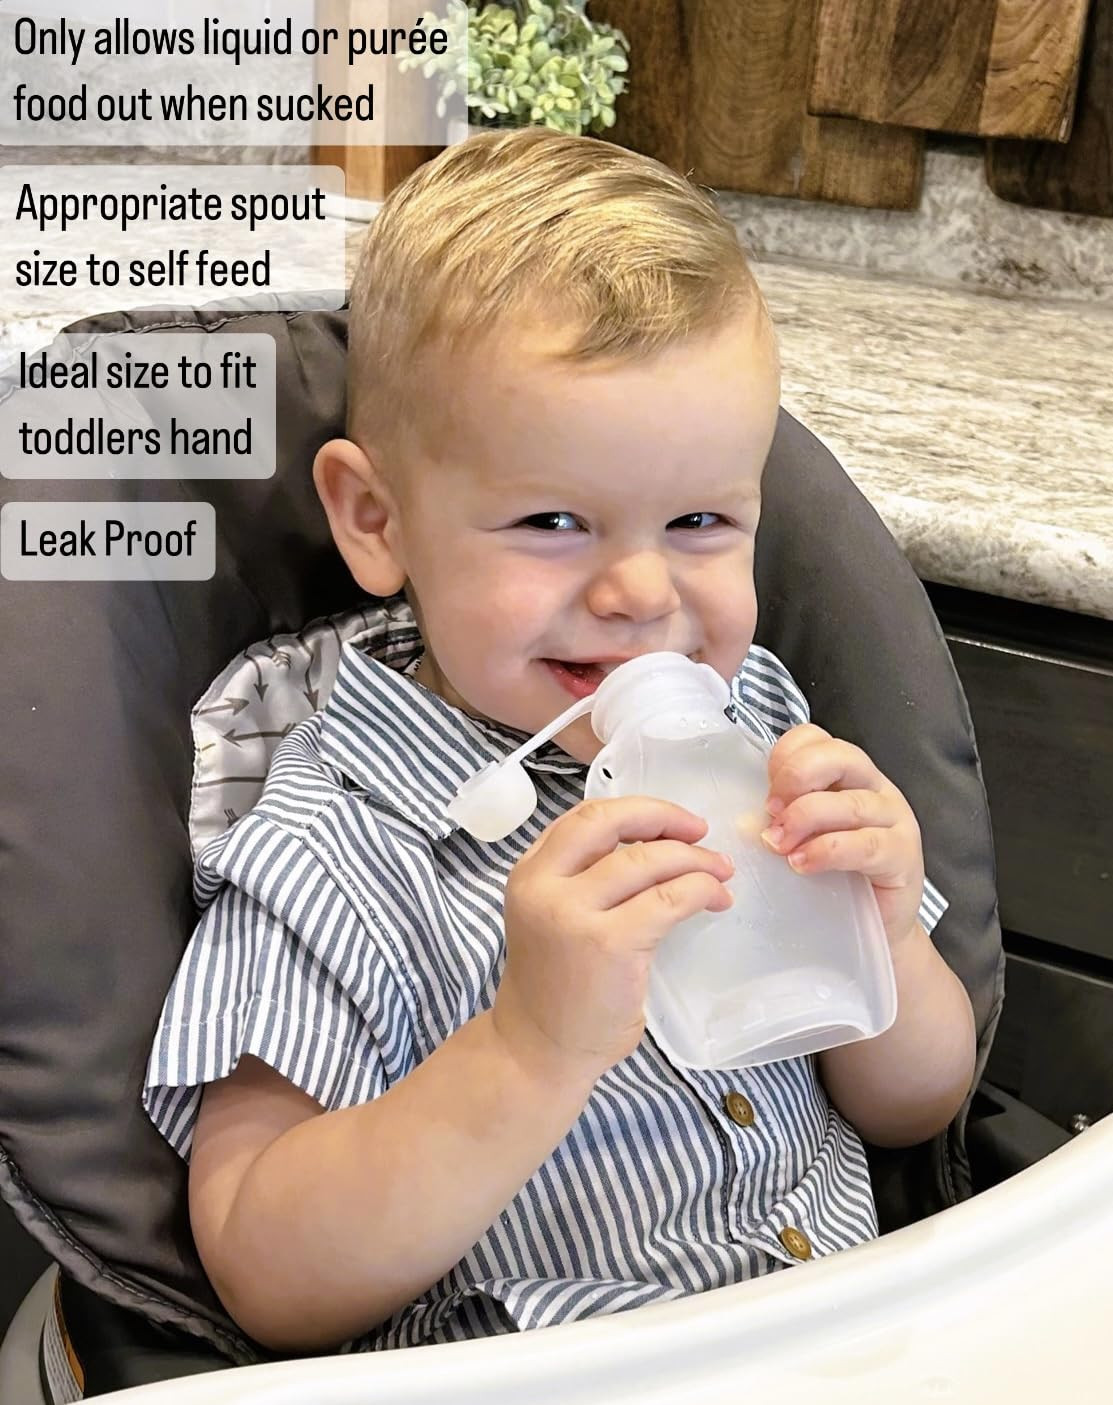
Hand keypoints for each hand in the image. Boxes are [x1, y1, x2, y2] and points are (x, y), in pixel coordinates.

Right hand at [494, 797, 734, 1087]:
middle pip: (610, 823)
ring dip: (694, 859)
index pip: (584, 817)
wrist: (539, 1050)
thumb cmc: (555, 985)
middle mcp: (544, 886)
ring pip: (647, 860)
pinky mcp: (611, 944)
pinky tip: (715, 899)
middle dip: (664, 817)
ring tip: (720, 872)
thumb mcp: (551, 915)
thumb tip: (657, 844)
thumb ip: (584, 877)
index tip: (671, 821)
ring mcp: (575, 915)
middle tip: (700, 831)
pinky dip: (700, 890)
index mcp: (529, 873)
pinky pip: (669, 899)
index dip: (635, 810)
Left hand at [760, 724, 924, 950]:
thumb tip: (748, 820)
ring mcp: (895, 819)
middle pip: (841, 756)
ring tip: (778, 844)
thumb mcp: (804, 838)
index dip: (786, 756)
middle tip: (771, 810)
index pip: (817, 739)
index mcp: (847, 774)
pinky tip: (803, 863)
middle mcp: (875, 788)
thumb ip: (781, 820)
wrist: (879, 925)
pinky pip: (868, 844)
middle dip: (798, 777)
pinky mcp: (903, 856)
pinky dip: (829, 851)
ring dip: (806, 818)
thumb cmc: (837, 877)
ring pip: (853, 803)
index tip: (765, 790)